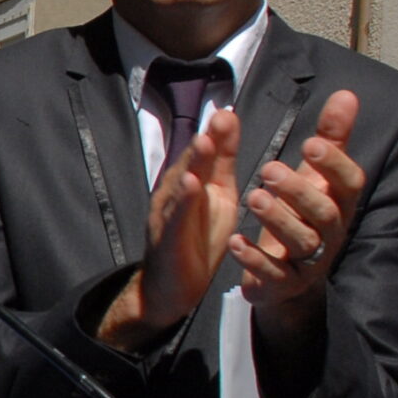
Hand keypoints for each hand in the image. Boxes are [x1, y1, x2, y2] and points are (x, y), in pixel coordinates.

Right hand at [99, 106, 240, 349]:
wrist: (171, 287)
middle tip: (219, 117)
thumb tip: (228, 120)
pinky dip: (182, 200)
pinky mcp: (167, 237)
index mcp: (191, 182)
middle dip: (204, 141)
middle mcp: (174, 193)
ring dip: (191, 163)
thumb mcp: (218, 196)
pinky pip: (175, 216)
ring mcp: (167, 214)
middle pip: (190, 163)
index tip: (230, 110)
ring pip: (180, 185)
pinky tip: (191, 184)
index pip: (204, 154)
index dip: (217, 133)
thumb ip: (222, 161)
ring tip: (204, 142)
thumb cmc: (195, 239)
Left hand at [233, 89, 362, 354]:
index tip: (311, 144)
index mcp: (339, 203)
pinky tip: (235, 242)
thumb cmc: (302, 212)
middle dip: (300, 191)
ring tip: (253, 196)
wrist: (288, 273)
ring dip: (278, 219)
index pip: (350, 184)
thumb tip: (347, 94)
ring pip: (301, 242)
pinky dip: (255, 260)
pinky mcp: (283, 284)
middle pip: (325, 213)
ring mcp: (309, 262)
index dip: (335, 165)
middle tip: (269, 170)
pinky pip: (274, 275)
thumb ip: (330, 137)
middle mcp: (330, 234)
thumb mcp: (315, 175)